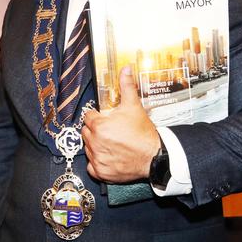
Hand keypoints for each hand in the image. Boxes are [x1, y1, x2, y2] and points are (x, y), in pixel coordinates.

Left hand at [82, 66, 160, 182]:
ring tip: (112, 143)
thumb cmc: (143, 133)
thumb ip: (126, 86)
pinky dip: (98, 162)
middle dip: (96, 130)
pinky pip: (91, 166)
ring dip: (96, 145)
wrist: (155, 157)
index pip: (88, 117)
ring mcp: (97, 158)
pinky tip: (108, 156)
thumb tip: (125, 68)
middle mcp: (95, 142)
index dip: (98, 117)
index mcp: (99, 126)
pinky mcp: (101, 172)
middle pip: (86, 132)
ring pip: (88, 148)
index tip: (107, 120)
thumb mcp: (134, 106)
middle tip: (110, 131)